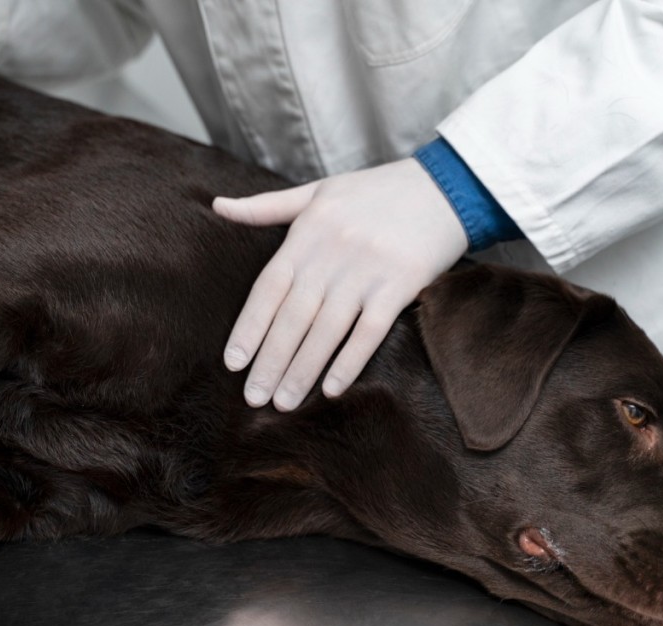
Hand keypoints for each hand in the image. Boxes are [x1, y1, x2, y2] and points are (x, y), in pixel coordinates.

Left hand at [214, 158, 467, 411]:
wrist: (445, 186)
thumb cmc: (375, 192)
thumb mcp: (318, 192)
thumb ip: (266, 206)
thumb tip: (217, 206)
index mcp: (308, 232)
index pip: (268, 287)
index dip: (249, 327)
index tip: (232, 363)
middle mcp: (333, 252)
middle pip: (294, 316)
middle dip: (271, 360)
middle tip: (253, 398)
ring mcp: (368, 269)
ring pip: (327, 329)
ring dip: (303, 370)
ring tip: (284, 402)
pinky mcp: (402, 283)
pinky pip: (370, 330)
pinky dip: (349, 361)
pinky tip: (331, 389)